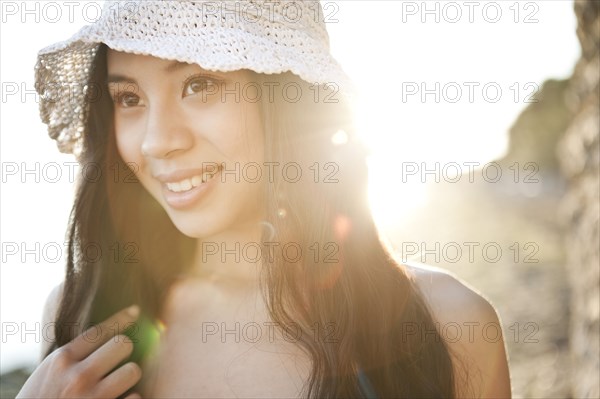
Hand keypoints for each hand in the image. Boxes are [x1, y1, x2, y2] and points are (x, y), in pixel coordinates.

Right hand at [17, 305, 142, 398]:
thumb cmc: (43, 398)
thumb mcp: (50, 371)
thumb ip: (73, 355)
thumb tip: (104, 334)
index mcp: (62, 360)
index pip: (99, 331)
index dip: (121, 318)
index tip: (135, 311)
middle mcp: (78, 377)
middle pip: (123, 344)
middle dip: (123, 351)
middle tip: (118, 360)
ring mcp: (92, 398)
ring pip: (133, 370)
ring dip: (128, 376)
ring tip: (119, 382)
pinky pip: (135, 397)